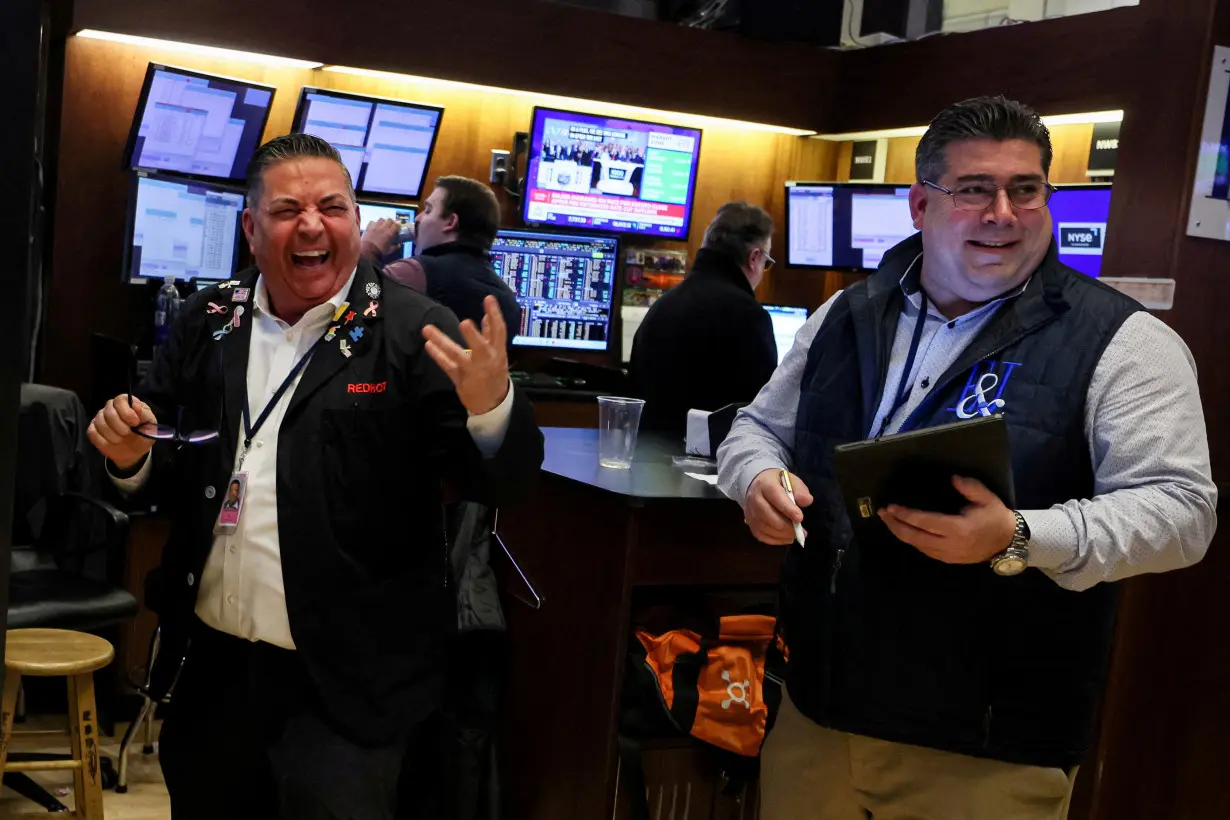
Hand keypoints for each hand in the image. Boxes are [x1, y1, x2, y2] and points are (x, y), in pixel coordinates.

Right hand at [87, 394, 157, 469]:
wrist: (135, 451)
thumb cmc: (143, 434)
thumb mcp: (151, 425)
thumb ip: (145, 414)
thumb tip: (135, 405)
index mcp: (126, 403)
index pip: (120, 400)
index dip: (126, 412)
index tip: (135, 423)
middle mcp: (111, 408)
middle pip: (109, 411)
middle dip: (119, 425)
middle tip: (128, 434)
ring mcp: (100, 418)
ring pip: (100, 422)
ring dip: (112, 434)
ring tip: (121, 440)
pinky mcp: (93, 430)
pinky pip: (93, 432)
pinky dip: (103, 440)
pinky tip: (112, 443)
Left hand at [360, 218, 404, 260]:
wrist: (367, 251)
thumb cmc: (379, 252)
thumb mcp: (389, 250)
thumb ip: (395, 247)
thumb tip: (399, 245)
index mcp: (390, 234)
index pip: (397, 225)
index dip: (398, 226)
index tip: (397, 228)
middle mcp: (383, 228)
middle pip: (389, 220)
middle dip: (391, 222)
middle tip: (390, 226)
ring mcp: (375, 226)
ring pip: (381, 219)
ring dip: (383, 222)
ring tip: (382, 225)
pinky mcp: (369, 227)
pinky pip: (373, 221)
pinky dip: (374, 223)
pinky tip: (374, 227)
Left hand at [423, 296, 510, 415]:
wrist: (493, 402)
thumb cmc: (494, 372)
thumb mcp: (498, 353)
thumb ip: (491, 335)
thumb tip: (487, 316)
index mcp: (498, 352)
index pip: (499, 331)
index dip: (495, 315)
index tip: (489, 299)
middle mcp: (487, 360)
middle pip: (481, 347)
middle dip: (473, 336)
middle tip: (464, 323)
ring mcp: (473, 370)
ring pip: (457, 355)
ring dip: (442, 341)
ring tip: (427, 329)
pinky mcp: (460, 378)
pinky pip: (447, 366)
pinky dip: (438, 356)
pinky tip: (428, 345)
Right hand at [744, 469, 812, 545]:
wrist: (757, 485)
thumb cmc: (778, 483)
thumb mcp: (791, 480)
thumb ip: (800, 490)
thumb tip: (807, 501)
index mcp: (765, 484)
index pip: (775, 497)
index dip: (787, 509)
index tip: (800, 518)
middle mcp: (754, 498)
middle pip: (768, 515)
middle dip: (786, 526)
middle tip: (801, 532)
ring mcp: (750, 512)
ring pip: (765, 528)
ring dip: (782, 535)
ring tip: (795, 535)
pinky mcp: (750, 523)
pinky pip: (761, 536)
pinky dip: (775, 540)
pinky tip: (786, 538)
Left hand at [877, 476, 1015, 563]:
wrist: (1007, 542)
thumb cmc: (995, 517)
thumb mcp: (986, 498)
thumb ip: (969, 487)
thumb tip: (952, 478)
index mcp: (958, 529)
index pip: (924, 522)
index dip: (905, 515)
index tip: (891, 507)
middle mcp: (949, 544)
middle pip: (914, 537)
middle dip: (895, 525)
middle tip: (882, 513)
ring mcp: (947, 555)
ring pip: (917, 545)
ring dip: (900, 533)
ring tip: (888, 520)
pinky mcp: (948, 560)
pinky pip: (924, 550)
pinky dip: (912, 540)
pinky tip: (904, 530)